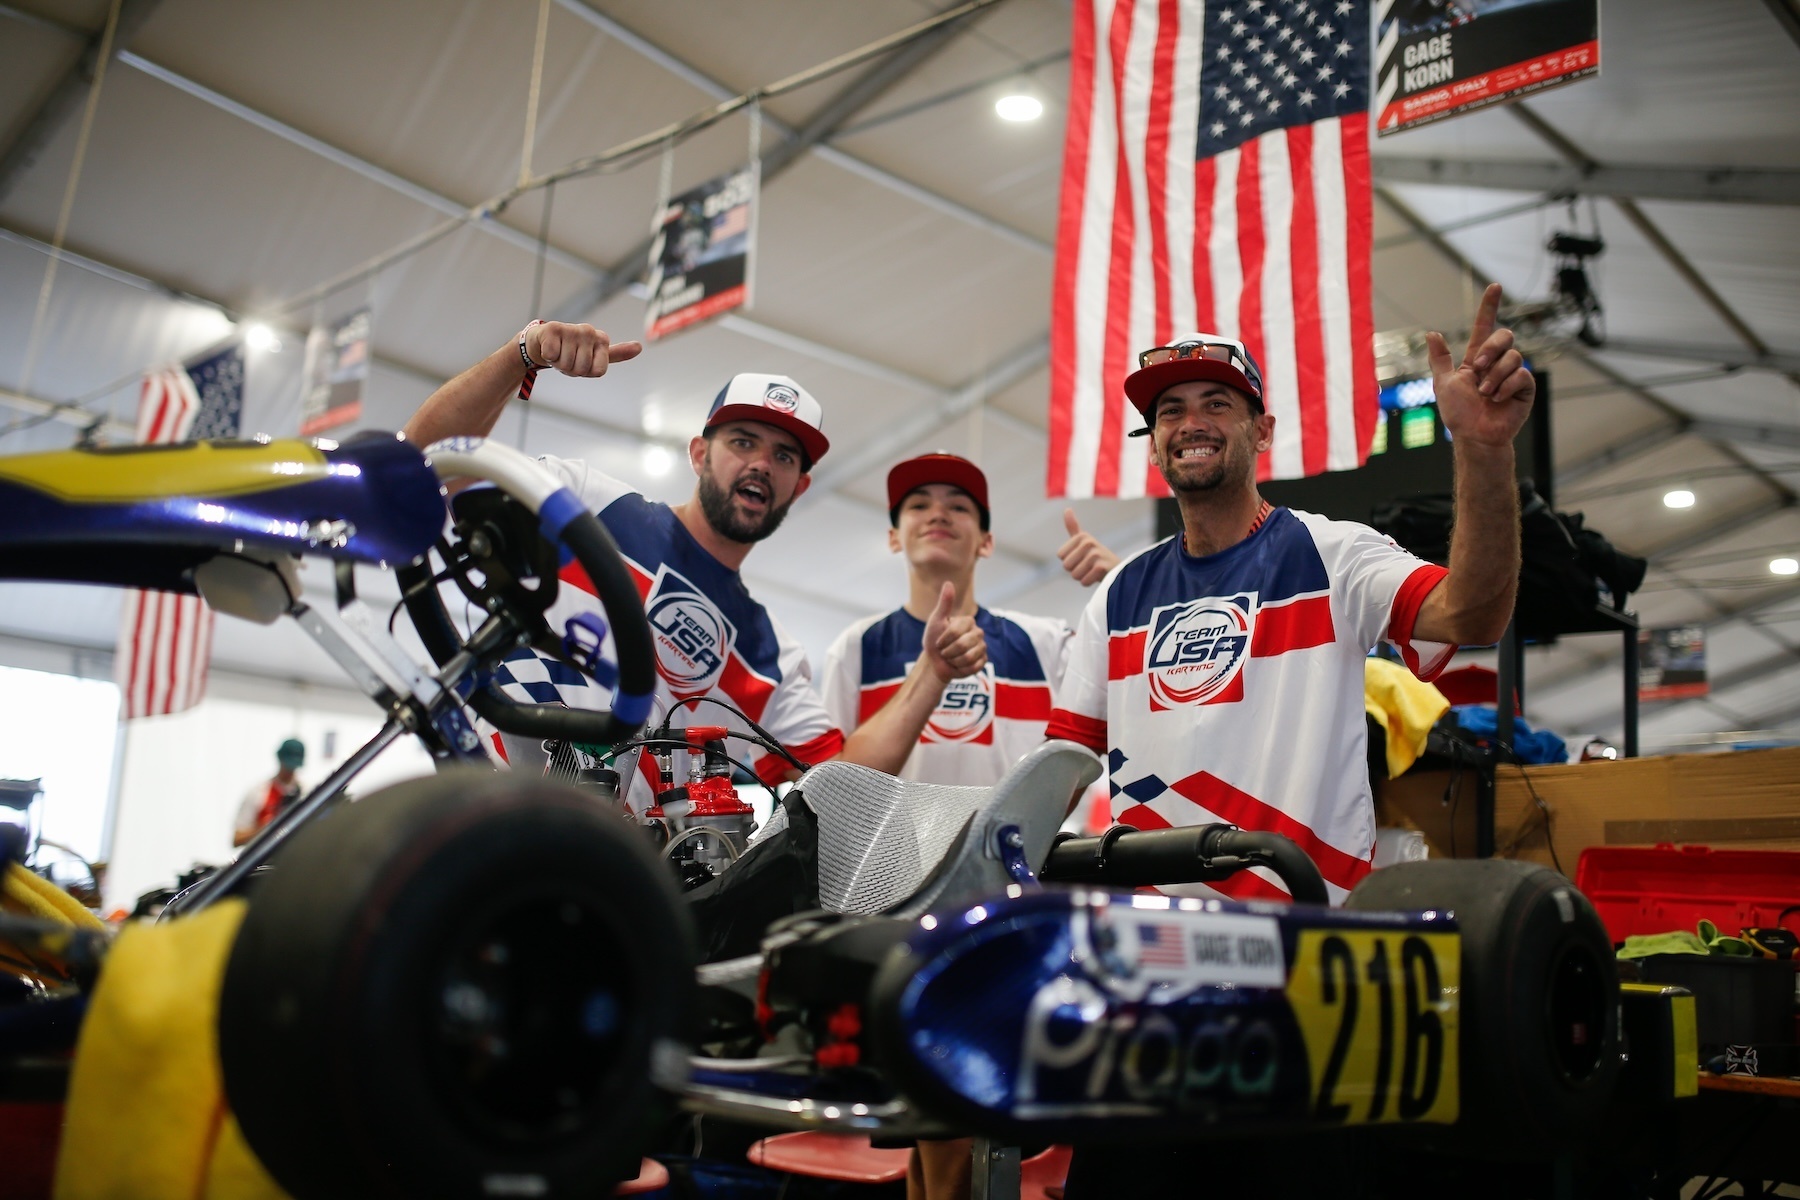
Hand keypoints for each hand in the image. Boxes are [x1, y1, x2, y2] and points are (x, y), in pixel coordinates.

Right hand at [525, 322, 642, 377]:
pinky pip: (552, 356)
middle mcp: (589, 331)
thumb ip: (618, 354)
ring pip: (566, 364)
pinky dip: (547, 357)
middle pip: (581, 369)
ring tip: (558, 352)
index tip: (582, 363)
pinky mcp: (553, 328)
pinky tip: (547, 347)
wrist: (542, 341)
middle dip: (571, 369)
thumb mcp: (596, 355)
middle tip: (566, 358)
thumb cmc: (571, 351)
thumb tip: (640, 347)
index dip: (586, 373)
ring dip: (558, 363)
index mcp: (602, 339)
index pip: (597, 371)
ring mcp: (572, 329)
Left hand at [922, 581, 986, 682]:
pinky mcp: (983, 661)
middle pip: (963, 645)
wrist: (935, 661)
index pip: (956, 631)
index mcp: (968, 621)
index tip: (939, 641)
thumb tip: (949, 582)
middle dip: (948, 651)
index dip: (943, 639)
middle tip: (944, 651)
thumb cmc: (934, 639)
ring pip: (969, 657)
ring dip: (954, 660)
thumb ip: (944, 603)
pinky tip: (958, 665)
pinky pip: (973, 667)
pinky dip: (961, 668)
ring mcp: (982, 647)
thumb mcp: (936, 621)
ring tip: (951, 658)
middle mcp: (978, 633)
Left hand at [1058, 508, 1119, 586]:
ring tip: (1093, 571)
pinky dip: (1089, 582)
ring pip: (1074, 575)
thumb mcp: (1084, 540)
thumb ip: (1074, 526)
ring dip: (1082, 577)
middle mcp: (1088, 542)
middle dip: (1075, 570)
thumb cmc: (1098, 557)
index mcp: (1082, 536)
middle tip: (1088, 566)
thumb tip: (1067, 509)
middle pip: (1066, 566)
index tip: (1082, 558)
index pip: (1061, 556)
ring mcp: (1096, 554)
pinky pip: (1084, 581)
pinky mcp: (1101, 567)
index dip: (1070, 561)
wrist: (1120, 570)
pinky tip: (1098, 577)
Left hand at [1428, 283, 1534, 447]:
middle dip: (1490, 349)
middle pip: (1504, 336)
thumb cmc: (1459, 413)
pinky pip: (1522, 374)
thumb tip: (1431, 333)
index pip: (1484, 327)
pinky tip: (1498, 398)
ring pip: (1513, 356)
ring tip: (1486, 393)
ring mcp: (1513, 374)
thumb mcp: (1444, 383)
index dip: (1489, 307)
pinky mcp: (1525, 387)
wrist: (1475, 435)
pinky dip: (1506, 386)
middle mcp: (1497, 362)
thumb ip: (1440, 358)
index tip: (1494, 286)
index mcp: (1478, 358)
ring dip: (1495, 375)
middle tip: (1477, 368)